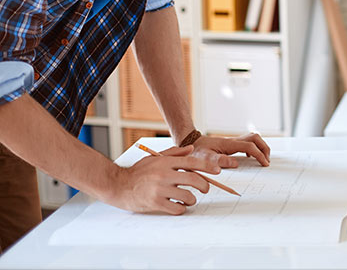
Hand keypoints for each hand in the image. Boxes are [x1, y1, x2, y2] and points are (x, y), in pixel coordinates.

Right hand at [105, 145, 219, 214]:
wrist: (117, 185)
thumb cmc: (137, 172)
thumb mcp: (154, 158)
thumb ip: (174, 153)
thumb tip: (191, 149)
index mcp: (166, 163)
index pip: (192, 163)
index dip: (208, 167)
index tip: (217, 171)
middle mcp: (164, 175)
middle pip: (194, 179)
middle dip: (204, 185)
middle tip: (206, 189)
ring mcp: (160, 190)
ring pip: (187, 196)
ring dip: (192, 199)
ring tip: (189, 199)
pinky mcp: (155, 203)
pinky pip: (176, 208)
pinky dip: (181, 208)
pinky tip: (179, 206)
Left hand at [190, 133, 270, 168]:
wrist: (190, 142)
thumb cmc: (196, 151)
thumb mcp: (204, 158)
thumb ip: (219, 161)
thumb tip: (235, 163)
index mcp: (229, 144)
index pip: (250, 147)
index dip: (259, 155)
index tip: (264, 164)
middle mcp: (233, 141)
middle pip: (255, 138)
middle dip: (264, 148)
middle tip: (267, 160)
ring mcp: (233, 141)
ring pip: (253, 138)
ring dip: (260, 146)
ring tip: (262, 158)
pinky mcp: (231, 143)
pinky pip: (248, 142)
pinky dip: (254, 147)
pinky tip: (249, 157)